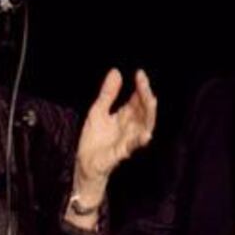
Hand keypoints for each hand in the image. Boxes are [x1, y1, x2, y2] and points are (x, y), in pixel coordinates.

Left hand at [74, 68, 156, 189]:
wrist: (84, 162)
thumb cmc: (94, 138)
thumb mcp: (98, 110)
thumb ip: (108, 93)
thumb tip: (116, 71)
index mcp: (126, 116)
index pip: (138, 99)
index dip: (141, 86)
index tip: (139, 73)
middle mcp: (131, 127)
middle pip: (145, 110)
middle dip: (146, 95)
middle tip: (143, 82)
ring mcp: (127, 140)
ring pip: (145, 126)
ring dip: (149, 114)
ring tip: (151, 100)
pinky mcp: (120, 153)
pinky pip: (132, 147)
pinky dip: (139, 141)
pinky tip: (146, 134)